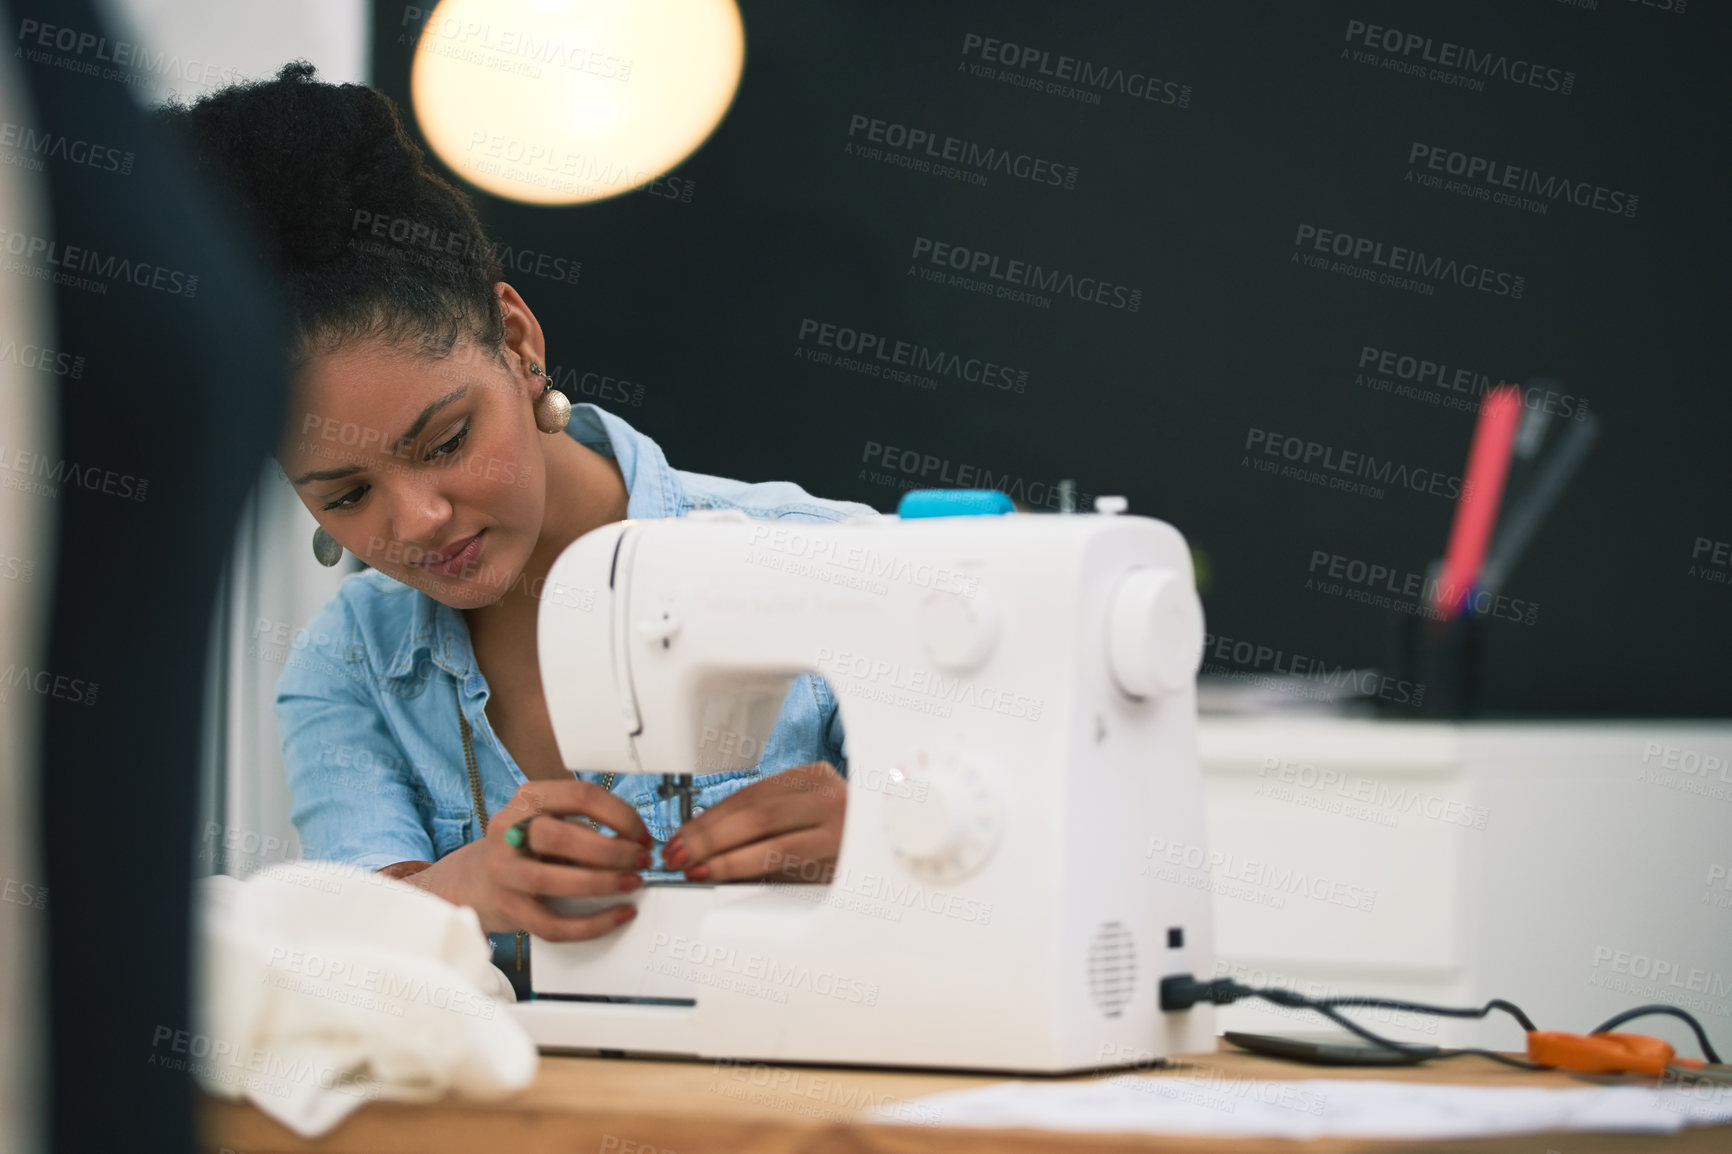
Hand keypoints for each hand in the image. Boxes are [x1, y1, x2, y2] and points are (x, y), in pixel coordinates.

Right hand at [413, 779, 655, 940]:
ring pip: (552, 881)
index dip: (620, 815)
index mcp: (528, 799)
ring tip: (632, 883)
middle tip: (641, 860)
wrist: (475, 881)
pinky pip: (552, 924)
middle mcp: (510, 831)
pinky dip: (592, 924)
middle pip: (561, 837)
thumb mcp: (549, 820)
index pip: (579, 795)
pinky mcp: (508, 908)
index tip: (641, 834)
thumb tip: (635, 841)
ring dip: (602, 883)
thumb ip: (584, 825)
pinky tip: (619, 914)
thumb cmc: (525, 848)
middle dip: (612, 850)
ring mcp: (504, 871)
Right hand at [661, 761, 845, 883]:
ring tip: (678, 844)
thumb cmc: (846, 862)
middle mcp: (830, 801)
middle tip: (676, 857)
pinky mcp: (803, 770)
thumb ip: (769, 876)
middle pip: (758, 816)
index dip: (732, 863)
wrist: (874, 827)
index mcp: (840, 835)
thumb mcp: (816, 880)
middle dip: (709, 840)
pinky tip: (698, 824)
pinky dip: (721, 808)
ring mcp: (817, 780)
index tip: (699, 874)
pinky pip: (752, 788)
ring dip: (706, 823)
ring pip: (748, 798)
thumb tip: (714, 879)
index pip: (777, 848)